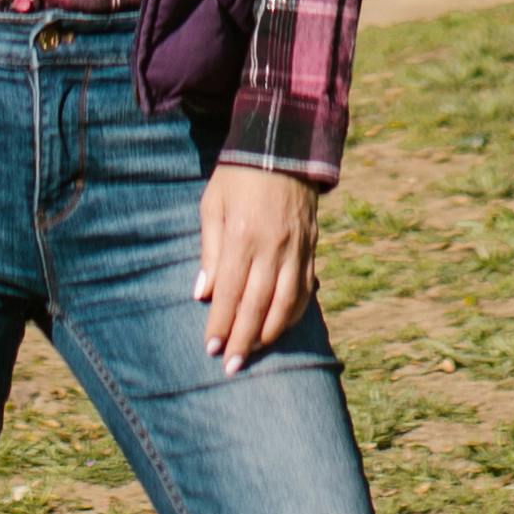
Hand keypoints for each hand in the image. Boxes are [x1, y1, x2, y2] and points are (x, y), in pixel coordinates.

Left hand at [194, 160, 319, 369]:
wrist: (282, 146)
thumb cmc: (237, 176)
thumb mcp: (212, 205)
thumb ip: (209, 250)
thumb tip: (202, 294)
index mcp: (242, 236)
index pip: (229, 291)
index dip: (220, 323)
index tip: (211, 348)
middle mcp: (271, 247)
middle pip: (257, 304)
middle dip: (243, 339)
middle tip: (232, 366)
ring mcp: (295, 249)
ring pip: (285, 302)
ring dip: (269, 332)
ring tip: (254, 352)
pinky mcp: (311, 247)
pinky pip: (305, 289)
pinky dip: (294, 313)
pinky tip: (280, 327)